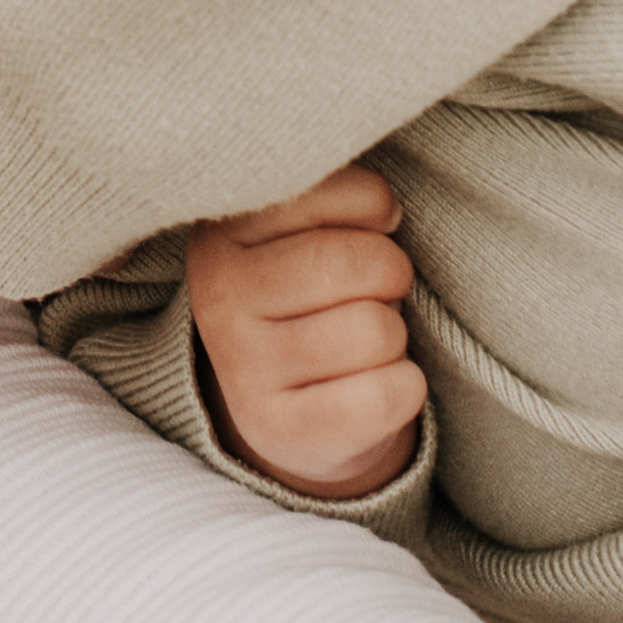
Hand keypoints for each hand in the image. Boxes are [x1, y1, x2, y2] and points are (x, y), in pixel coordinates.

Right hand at [182, 170, 426, 498]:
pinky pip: (386, 394)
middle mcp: (217, 298)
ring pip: (375, 330)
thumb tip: (385, 211)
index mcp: (220, 234)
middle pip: (360, 264)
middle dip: (391, 273)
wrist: (288, 407)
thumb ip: (332, 196)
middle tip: (374, 291)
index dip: (375, 208)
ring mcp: (243, 369)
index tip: (367, 228)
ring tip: (363, 342)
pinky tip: (372, 387)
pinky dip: (405, 388)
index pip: (333, 192)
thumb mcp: (306, 231)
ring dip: (394, 336)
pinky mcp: (280, 430)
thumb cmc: (314, 297)